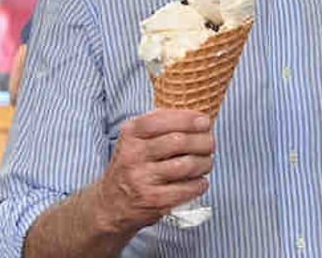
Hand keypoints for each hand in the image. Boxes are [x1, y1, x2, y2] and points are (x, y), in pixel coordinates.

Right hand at [95, 109, 214, 232]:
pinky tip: (200, 181)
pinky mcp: (153, 200)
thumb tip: (195, 116)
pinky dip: (199, 184)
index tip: (205, 121)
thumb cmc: (131, 165)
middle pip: (179, 141)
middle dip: (203, 141)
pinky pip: (186, 189)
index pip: (161, 119)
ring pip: (186, 165)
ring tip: (207, 162)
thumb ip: (160, 123)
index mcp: (131, 134)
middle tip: (210, 143)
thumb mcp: (135, 139)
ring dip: (204, 162)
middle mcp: (133, 155)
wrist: (111, 204)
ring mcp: (142, 179)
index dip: (188, 119)